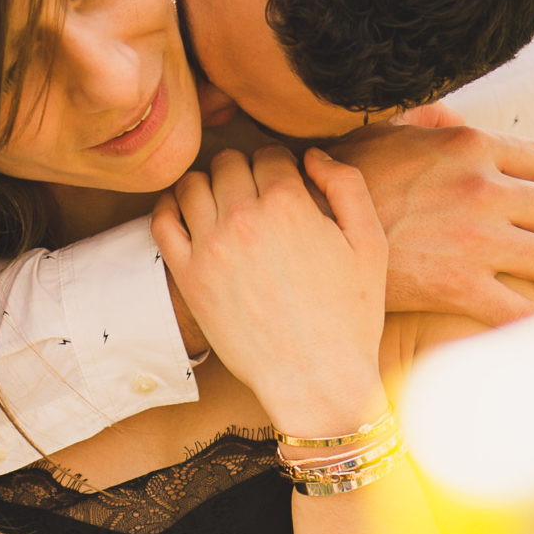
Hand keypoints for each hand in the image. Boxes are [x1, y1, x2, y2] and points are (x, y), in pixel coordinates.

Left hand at [152, 145, 386, 434]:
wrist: (316, 378)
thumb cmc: (350, 315)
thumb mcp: (370, 243)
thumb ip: (347, 184)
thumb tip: (312, 155)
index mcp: (289, 203)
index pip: (270, 155)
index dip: (281, 167)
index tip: (286, 187)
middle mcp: (243, 218)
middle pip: (229, 162)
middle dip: (245, 172)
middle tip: (257, 197)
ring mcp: (210, 247)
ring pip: (193, 183)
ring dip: (210, 185)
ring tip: (226, 205)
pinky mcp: (188, 277)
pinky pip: (162, 220)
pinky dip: (171, 207)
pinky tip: (189, 215)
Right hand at [328, 111, 533, 326]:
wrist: (306, 236)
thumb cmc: (337, 188)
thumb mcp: (381, 136)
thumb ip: (424, 122)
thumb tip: (449, 116)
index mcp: (468, 145)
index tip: (529, 208)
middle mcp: (482, 186)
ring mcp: (476, 237)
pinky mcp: (461, 286)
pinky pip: (521, 309)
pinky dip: (531, 321)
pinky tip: (524, 327)